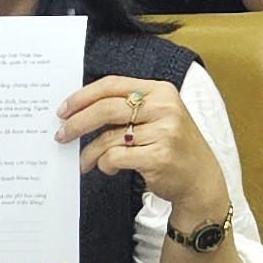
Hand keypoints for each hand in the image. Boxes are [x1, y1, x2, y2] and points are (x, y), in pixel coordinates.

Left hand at [57, 76, 230, 218]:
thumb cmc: (173, 146)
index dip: (83, 96)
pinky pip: (115, 157)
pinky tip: (110, 168)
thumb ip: (129, 109)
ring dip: (90, 153)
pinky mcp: (158, 156)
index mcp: (162, 91)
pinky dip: (105, 165)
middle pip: (106, 108)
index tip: (64, 110)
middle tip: (62, 135)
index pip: (113, 84)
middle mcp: (165, 107)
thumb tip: (81, 111)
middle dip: (78, 123)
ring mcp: (164, 132)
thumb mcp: (158, 117)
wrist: (200, 178)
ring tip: (85, 162)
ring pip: (108, 138)